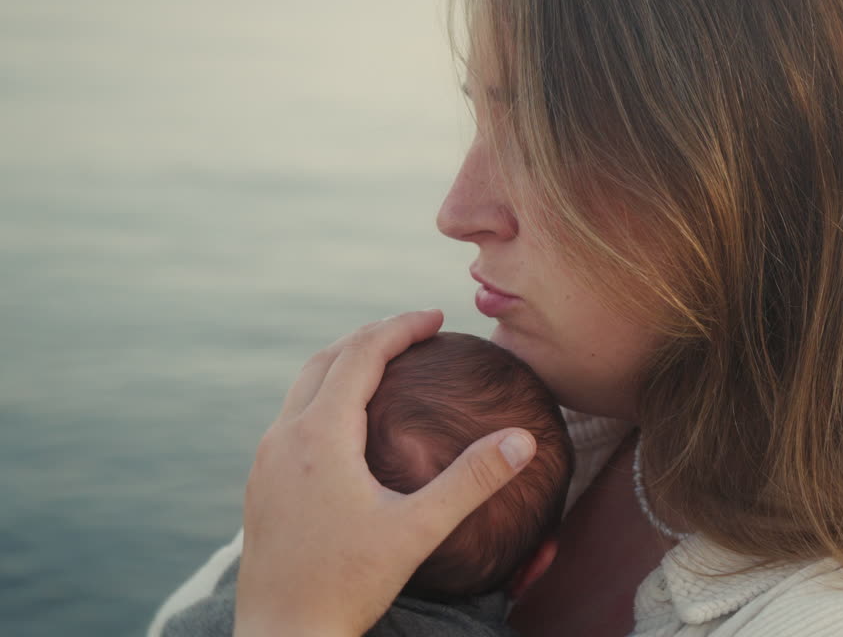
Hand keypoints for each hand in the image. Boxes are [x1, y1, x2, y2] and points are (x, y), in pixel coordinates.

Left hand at [233, 310, 536, 636]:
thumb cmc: (347, 586)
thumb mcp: (417, 530)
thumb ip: (472, 481)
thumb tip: (522, 441)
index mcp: (320, 436)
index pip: (362, 354)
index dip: (401, 327)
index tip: (436, 316)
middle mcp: (284, 437)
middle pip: (327, 358)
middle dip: (373, 335)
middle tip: (416, 329)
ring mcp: (266, 461)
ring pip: (303, 385)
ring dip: (344, 362)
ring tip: (385, 362)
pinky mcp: (261, 484)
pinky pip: (292, 416)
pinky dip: (324, 394)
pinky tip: (348, 421)